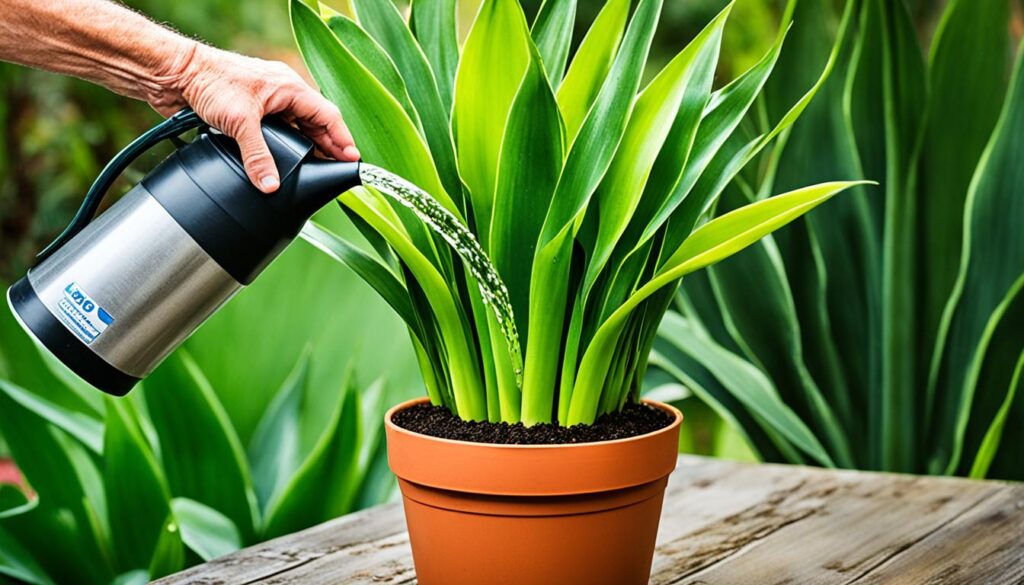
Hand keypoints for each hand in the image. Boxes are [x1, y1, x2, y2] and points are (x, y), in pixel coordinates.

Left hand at [150, 43, 359, 192]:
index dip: (342, 138)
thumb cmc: (209, 81)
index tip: (352, 159)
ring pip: (295, 128)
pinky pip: (275, 132)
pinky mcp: (248, 112)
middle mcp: (281, 94)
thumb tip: (271, 185)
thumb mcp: (240, 123)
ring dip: (305, 147)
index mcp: (289, 87)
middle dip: (327, 146)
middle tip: (336, 170)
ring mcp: (265, 103)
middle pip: (314, 123)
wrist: (174, 73)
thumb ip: (258, 157)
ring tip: (314, 170)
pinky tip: (284, 161)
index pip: (327, 115)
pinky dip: (283, 147)